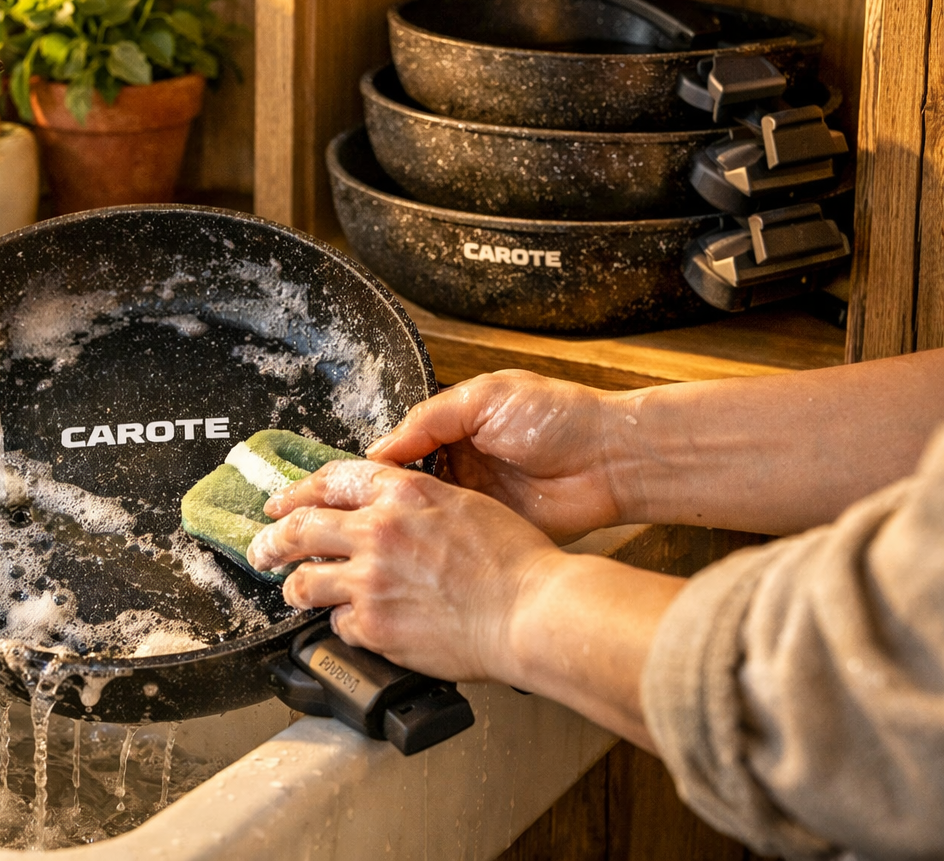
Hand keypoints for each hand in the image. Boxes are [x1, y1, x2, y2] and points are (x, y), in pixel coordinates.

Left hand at [246, 459, 562, 682]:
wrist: (533, 610)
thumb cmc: (517, 561)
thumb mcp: (465, 505)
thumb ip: (417, 503)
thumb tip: (390, 510)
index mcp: (403, 492)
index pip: (332, 480)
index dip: (299, 491)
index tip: (282, 503)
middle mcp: (378, 530)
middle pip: (300, 528)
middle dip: (271, 540)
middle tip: (260, 549)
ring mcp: (371, 579)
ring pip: (304, 582)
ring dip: (295, 588)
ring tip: (293, 593)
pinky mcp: (374, 625)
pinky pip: (339, 625)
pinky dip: (344, 625)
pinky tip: (354, 626)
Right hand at [366, 370, 627, 542]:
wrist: (613, 458)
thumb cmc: (557, 416)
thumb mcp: (484, 398)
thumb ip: (429, 418)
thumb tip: (377, 451)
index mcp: (451, 429)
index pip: (396, 451)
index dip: (370, 468)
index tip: (339, 487)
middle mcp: (457, 466)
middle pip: (402, 489)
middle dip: (377, 504)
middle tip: (345, 520)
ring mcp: (474, 502)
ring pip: (423, 519)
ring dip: (401, 529)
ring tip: (366, 541)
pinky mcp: (492, 532)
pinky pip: (454, 542)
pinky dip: (433, 548)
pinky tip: (408, 554)